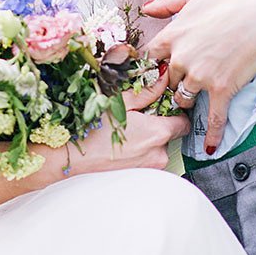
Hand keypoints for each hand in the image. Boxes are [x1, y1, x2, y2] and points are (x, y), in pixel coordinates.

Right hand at [73, 69, 187, 173]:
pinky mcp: (139, 178)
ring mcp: (149, 169)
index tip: (164, 106)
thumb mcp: (121, 101)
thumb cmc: (94, 128)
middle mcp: (158, 155)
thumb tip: (165, 76)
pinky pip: (148, 160)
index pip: (184, 122)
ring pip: (158, 149)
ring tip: (127, 132)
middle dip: (159, 126)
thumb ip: (149, 90)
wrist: (71, 157)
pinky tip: (123, 145)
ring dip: (149, 140)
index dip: (176, 112)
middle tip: (139, 118)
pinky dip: (140, 152)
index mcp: (158, 133)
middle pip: (171, 136)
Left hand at [143, 0, 255, 154]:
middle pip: (165, 82)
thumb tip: (146, 8)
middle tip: (175, 85)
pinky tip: (211, 147)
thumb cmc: (231, 1)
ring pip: (183, 99)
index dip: (149, 68)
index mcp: (172, 35)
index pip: (148, 60)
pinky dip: (211, 135)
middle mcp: (181, 58)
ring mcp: (200, 76)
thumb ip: (167, 2)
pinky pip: (213, 118)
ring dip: (186, 101)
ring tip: (193, 100)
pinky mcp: (221, 89)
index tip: (153, 73)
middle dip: (170, 83)